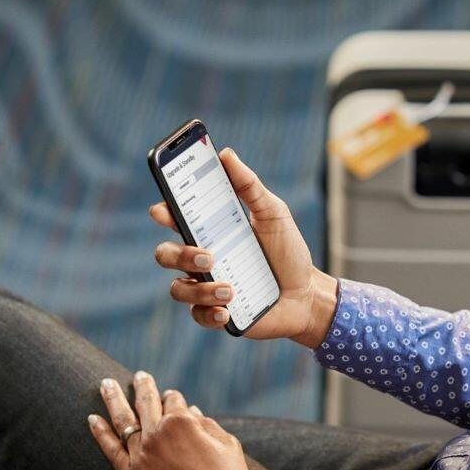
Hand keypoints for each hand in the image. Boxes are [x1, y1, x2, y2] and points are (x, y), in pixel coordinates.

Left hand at [88, 371, 253, 469]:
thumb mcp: (227, 444)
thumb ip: (205, 424)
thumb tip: (192, 412)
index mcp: (182, 420)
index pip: (174, 401)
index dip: (176, 399)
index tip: (174, 399)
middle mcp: (157, 433)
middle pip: (146, 403)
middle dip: (142, 387)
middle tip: (138, 376)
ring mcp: (141, 455)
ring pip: (123, 421)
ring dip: (113, 400)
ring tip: (105, 384)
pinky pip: (111, 450)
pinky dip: (100, 433)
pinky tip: (92, 419)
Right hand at [149, 147, 337, 347]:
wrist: (308, 294)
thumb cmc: (287, 251)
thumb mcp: (273, 214)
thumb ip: (250, 187)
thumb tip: (226, 154)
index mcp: (210, 231)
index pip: (175, 219)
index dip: (163, 213)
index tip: (162, 210)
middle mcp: (202, 259)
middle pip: (165, 255)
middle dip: (178, 255)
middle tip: (207, 256)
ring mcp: (207, 287)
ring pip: (179, 289)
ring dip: (200, 290)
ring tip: (230, 289)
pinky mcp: (217, 313)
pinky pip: (198, 315)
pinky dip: (209, 313)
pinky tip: (228, 310)